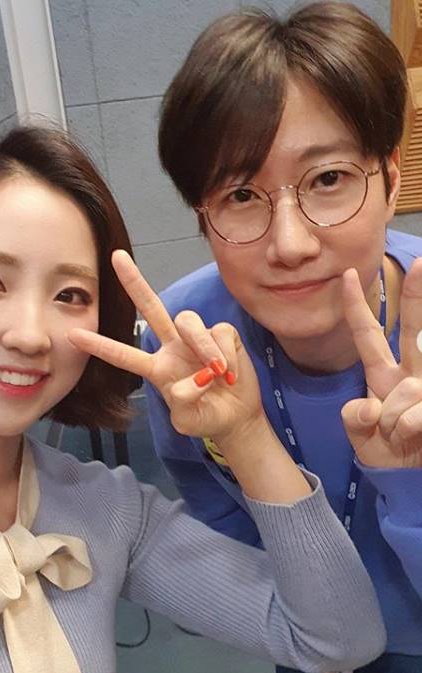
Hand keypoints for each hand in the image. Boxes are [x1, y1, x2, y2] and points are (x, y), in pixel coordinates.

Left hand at [67, 250, 263, 445]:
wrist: (237, 417)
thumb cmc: (206, 417)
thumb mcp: (189, 421)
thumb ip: (184, 405)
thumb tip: (190, 383)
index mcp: (156, 368)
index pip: (123, 355)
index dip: (99, 346)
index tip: (72, 335)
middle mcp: (173, 347)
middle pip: (151, 308)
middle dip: (134, 282)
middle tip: (117, 257)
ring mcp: (196, 339)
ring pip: (188, 321)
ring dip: (204, 348)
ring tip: (218, 374)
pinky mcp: (222, 334)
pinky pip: (219, 332)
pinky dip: (226, 354)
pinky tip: (231, 372)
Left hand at [341, 259, 421, 467]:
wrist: (411, 479)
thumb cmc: (387, 453)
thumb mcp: (360, 437)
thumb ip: (355, 419)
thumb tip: (370, 408)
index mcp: (382, 375)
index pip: (368, 334)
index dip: (357, 306)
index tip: (346, 275)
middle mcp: (410, 374)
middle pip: (414, 330)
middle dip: (416, 297)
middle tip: (421, 262)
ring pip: (412, 385)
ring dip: (396, 418)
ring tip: (398, 436)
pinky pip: (417, 412)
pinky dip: (407, 431)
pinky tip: (413, 439)